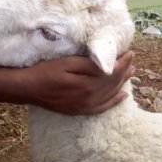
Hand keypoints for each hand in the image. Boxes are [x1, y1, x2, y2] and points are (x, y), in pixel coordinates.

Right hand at [18, 51, 134, 114]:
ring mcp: (85, 106)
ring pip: (110, 94)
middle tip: (132, 59)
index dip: (123, 62)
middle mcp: (89, 98)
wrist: (29, 88)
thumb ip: (90, 66)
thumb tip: (110, 65)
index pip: (112, 72)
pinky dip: (114, 102)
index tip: (130, 52)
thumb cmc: (46, 71)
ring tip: (131, 73)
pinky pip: (102, 108)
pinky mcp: (80, 110)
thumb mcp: (68, 63)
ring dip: (122, 83)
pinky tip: (123, 96)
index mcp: (88, 84)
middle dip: (125, 70)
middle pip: (113, 83)